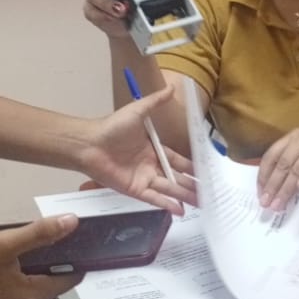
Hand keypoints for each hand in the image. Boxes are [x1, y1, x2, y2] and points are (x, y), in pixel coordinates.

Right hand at [0, 215, 83, 298]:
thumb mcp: (4, 245)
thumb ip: (41, 234)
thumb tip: (73, 222)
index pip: (70, 280)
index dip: (78, 260)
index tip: (81, 241)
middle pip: (51, 285)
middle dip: (53, 263)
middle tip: (48, 237)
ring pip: (33, 290)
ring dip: (34, 270)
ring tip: (25, 246)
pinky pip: (17, 296)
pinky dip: (18, 280)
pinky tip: (7, 263)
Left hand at [76, 84, 195, 213]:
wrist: (89, 144)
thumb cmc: (112, 128)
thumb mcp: (137, 111)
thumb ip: (155, 102)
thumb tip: (172, 87)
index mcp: (153, 149)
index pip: (177, 160)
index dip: (191, 167)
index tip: (206, 172)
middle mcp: (150, 166)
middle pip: (176, 177)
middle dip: (192, 185)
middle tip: (210, 192)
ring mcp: (143, 179)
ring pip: (169, 189)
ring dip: (185, 197)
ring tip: (202, 204)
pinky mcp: (135, 190)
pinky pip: (154, 198)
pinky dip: (167, 204)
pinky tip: (180, 210)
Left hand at [256, 126, 298, 210]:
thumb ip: (293, 165)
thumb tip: (273, 190)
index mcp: (294, 136)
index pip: (272, 155)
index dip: (264, 175)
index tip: (260, 193)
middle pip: (283, 163)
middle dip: (273, 185)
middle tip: (267, 203)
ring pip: (297, 167)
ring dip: (286, 188)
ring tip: (279, 204)